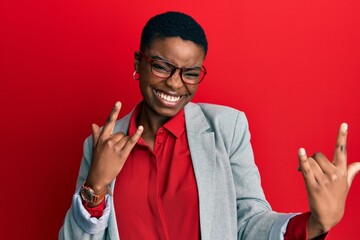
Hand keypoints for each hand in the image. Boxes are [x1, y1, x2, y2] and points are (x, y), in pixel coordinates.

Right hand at [86, 101, 143, 194]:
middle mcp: (108, 141)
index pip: (109, 122)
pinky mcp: (122, 154)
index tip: (118, 103)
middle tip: (114, 151)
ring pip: (126, 138)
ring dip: (125, 144)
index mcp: (102, 138)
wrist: (97, 177)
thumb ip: (96, 135)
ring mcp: (115, 148)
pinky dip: (136, 135)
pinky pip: (131, 142)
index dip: (114, 112)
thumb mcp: (95, 147)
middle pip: (121, 133)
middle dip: (120, 140)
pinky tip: (141, 128)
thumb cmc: (97, 162)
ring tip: (117, 154)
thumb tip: (93, 124)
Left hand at [298, 123, 359, 237]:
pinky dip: (303, 160)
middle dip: (313, 160)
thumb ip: (351, 171)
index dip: (342, 136)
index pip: (342, 150)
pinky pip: (307, 169)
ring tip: (308, 175)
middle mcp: (334, 174)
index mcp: (342, 171)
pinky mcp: (313, 185)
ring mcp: (324, 180)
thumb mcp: (346, 183)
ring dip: (306, 165)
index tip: (343, 124)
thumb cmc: (337, 196)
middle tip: (312, 170)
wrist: (330, 215)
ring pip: (310, 162)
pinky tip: (300, 151)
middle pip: (318, 155)